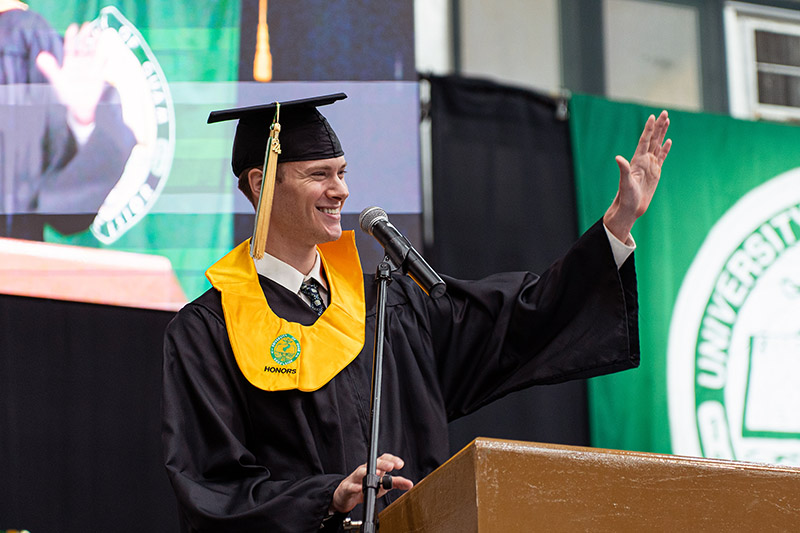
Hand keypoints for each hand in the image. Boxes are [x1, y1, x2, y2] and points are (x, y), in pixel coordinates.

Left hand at [36, 22, 109, 125]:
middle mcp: (80, 63)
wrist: (80, 108)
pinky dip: (106, 59)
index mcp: (69, 63)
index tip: (74, 27)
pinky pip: (103, 65)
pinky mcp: (99, 76)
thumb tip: (41, 55)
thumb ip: (50, 68)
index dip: (72, 37)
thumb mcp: (57, 81)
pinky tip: (109, 51)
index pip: (70, 46)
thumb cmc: (67, 95)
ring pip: (94, 53)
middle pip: (83, 46)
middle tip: (89, 25)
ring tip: (101, 32)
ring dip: (98, 43)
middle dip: (86, 36)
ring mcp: (90, 69)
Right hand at [330, 453, 413, 513]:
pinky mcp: (347, 488)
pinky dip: (355, 487)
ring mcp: (356, 478)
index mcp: (375, 468)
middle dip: (383, 464)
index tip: (400, 464)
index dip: (392, 459)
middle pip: (373, 463)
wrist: (346, 495)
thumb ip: (396, 483)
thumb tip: (409, 484)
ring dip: (369, 472)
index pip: (384, 459)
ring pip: (361, 472)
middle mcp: (365, 470)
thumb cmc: (365, 487)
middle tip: (391, 467)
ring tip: (378, 474)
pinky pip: (351, 486)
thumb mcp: (382, 485)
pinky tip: (360, 488)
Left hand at [603, 110, 671, 241]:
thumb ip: (623, 169)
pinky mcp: (655, 172)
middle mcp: (644, 160)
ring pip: (658, 146)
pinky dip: (665, 149)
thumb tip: (618, 158)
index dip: (648, 129)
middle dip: (659, 126)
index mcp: (637, 160)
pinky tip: (668, 141)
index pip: (644, 140)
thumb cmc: (626, 196)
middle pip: (653, 139)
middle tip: (665, 112)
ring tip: (667, 121)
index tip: (652, 116)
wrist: (631, 207)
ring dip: (662, 133)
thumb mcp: (625, 182)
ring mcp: (650, 166)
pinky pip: (662, 158)